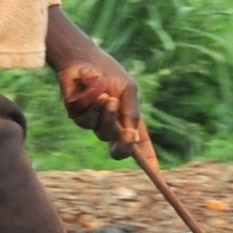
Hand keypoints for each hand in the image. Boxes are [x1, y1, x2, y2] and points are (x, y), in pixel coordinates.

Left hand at [46, 7, 142, 157]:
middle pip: (118, 148)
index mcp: (127, 119)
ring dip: (105, 115)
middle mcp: (111, 125)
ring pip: (101, 132)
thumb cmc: (108, 72)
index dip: (147, 159)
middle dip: (122, 142)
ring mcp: (93, 122)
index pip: (139, 145)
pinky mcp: (76, 116)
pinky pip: (85, 121)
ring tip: (105, 96)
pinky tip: (91, 91)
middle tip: (125, 134)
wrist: (84, 59)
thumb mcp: (128, 91)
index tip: (156, 173)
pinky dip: (90, 106)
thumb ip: (131, 113)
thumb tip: (133, 138)